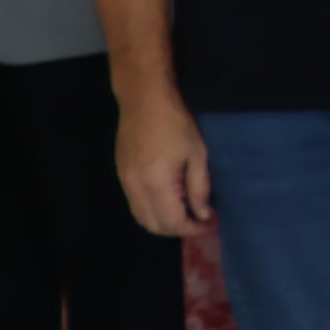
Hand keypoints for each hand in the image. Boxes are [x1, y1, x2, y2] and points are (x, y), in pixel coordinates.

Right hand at [115, 89, 206, 236]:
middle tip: (198, 221)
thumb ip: (200, 188)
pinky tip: (170, 200)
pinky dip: (152, 210)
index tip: (208, 225)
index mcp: (155, 182)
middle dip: (177, 230)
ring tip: (186, 213)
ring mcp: (124, 180)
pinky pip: (134, 203)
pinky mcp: (120, 174)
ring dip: (162, 222)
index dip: (191, 229)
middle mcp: (134, 186)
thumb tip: (202, 215)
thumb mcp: (198, 154)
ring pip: (140, 216)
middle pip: (152, 224)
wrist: (143, 100)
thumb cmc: (176, 123)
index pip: (171, 221)